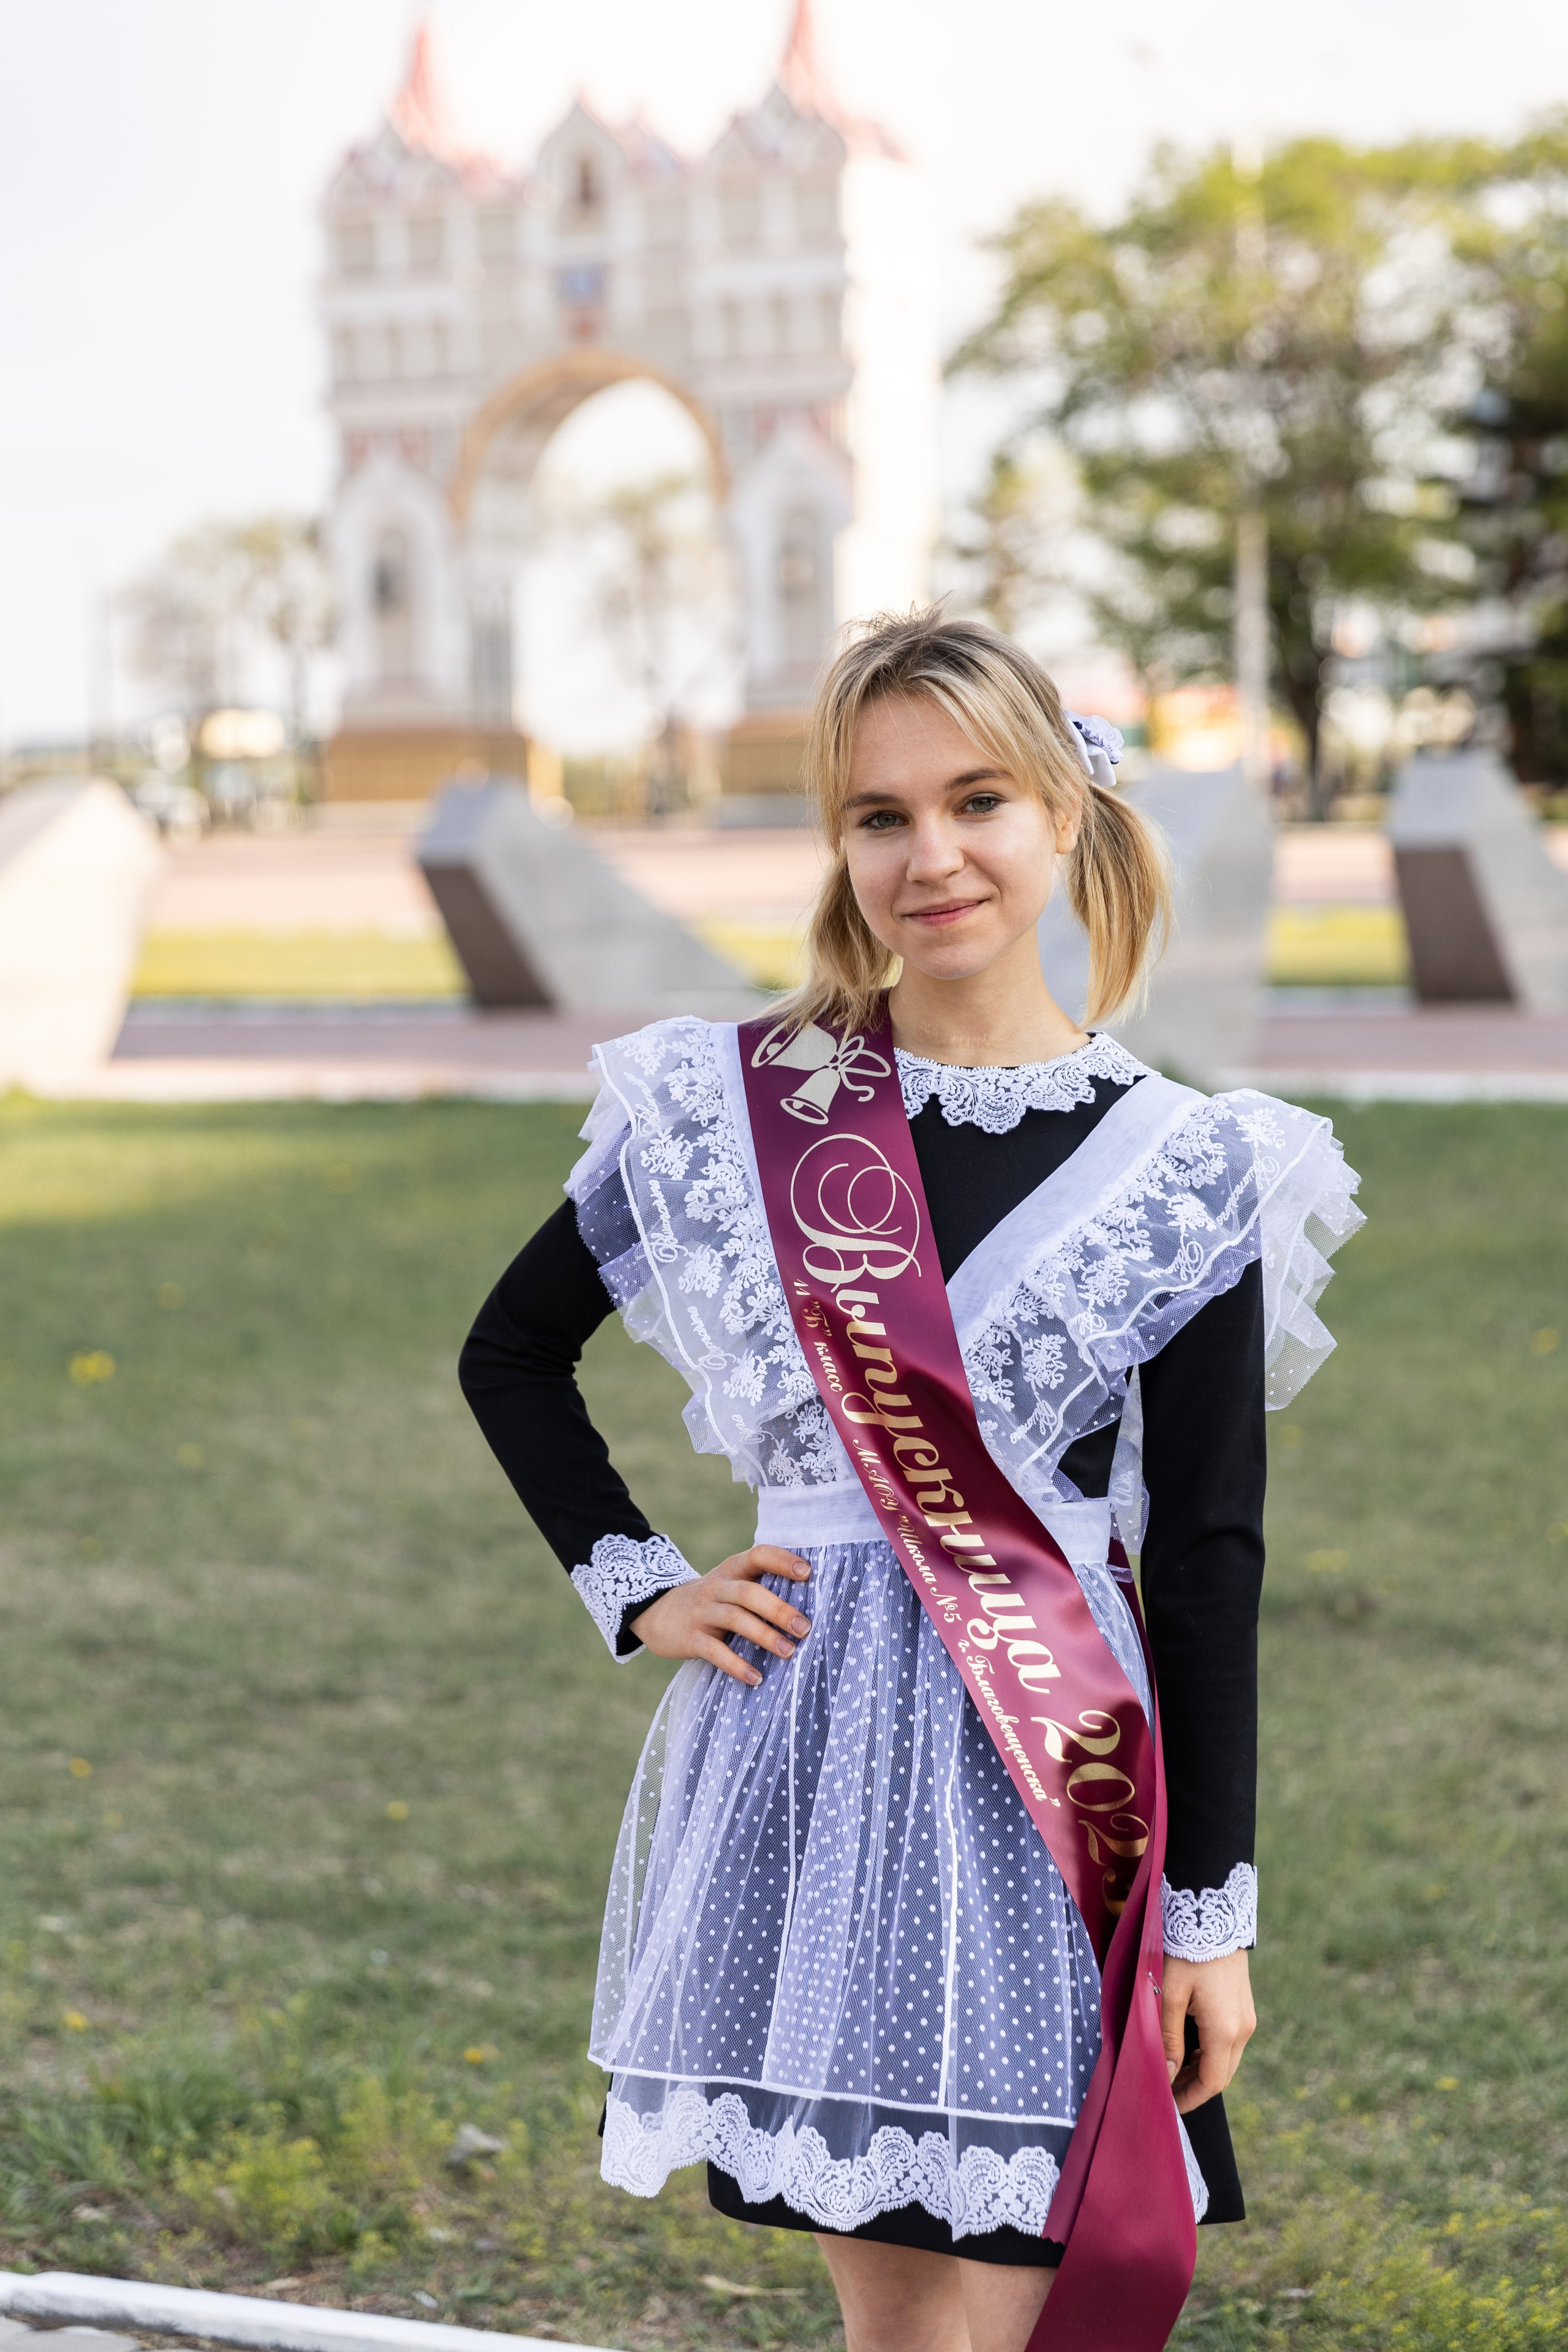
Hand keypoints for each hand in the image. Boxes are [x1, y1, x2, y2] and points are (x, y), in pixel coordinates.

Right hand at [630, 1545, 811, 1686]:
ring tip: (790, 1652)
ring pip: (735, 1619)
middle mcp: (717, 1587)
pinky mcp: (690, 1638)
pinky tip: (756, 1678)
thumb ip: (759, 1588)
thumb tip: (810, 1605)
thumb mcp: (729, 1585)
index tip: (808, 1572)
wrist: (656, 1613)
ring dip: (765, 1636)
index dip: (782, 1561)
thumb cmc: (711, 1601)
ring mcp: (702, 1612)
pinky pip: (715, 1651)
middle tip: (805, 1628)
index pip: (758, 1556)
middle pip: (749, 1593)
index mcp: (732, 1570)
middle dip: (779, 1609)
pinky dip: (736, 1665)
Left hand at [1161, 1948, 1255, 2113]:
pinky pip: (1229, 2042)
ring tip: (1173, 2074)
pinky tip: (1188, 2051)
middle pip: (1221, 2074)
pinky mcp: (1244, 2007)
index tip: (1169, 2107)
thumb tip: (1168, 2075)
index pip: (1212, 2082)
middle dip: (1195, 2088)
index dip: (1190, 2098)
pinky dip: (1209, 2054)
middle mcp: (1243, 2028)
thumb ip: (1168, 2038)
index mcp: (1225, 2030)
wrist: (1213, 1916)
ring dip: (1202, 2071)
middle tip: (1166, 2093)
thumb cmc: (1186, 1953)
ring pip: (1226, 2059)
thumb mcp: (1169, 1995)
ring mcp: (1247, 2018)